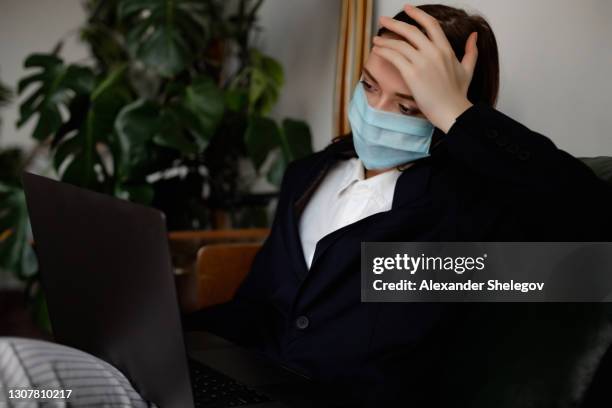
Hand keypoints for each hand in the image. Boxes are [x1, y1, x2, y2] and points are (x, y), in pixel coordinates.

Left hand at [371, 4, 477, 133]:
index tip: (407, 8)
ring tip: (376, 40)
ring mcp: (422, 62)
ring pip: (400, 44)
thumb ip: (471, 51)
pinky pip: (395, 57)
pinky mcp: (412, 74)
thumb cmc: (458, 95)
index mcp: (446, 49)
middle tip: (383, 20)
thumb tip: (474, 35)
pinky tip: (378, 50)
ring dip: (385, 40)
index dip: (417, 14)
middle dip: (394, 23)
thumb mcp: (468, 69)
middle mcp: (434, 52)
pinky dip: (384, 51)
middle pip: (411, 30)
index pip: (431, 24)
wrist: (452, 112)